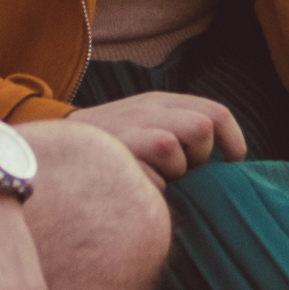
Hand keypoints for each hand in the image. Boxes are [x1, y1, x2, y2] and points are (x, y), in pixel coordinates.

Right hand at [73, 87, 245, 182]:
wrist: (54, 146)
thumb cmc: (113, 141)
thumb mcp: (146, 120)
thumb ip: (180, 127)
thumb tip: (226, 157)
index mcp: (160, 102)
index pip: (214, 112)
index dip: (232, 139)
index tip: (234, 160)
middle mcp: (146, 111)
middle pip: (201, 127)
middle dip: (200, 155)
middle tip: (185, 168)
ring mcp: (127, 132)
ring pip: (173, 149)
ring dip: (173, 171)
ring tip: (157, 174)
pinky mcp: (112, 156)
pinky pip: (147, 178)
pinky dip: (149, 186)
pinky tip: (136, 184)